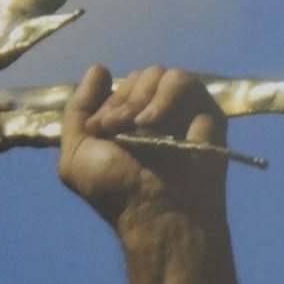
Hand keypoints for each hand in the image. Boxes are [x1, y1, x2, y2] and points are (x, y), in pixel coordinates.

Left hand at [58, 63, 227, 242]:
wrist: (156, 215)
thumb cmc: (115, 192)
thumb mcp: (76, 154)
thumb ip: (77, 109)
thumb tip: (100, 68)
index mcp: (131, 120)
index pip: (119, 85)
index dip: (107, 100)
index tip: (100, 128)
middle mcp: (158, 113)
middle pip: (139, 75)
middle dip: (123, 100)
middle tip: (118, 129)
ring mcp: (184, 112)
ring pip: (160, 74)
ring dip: (141, 97)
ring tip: (139, 127)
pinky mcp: (207, 113)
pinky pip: (185, 81)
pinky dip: (165, 96)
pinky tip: (154, 122)